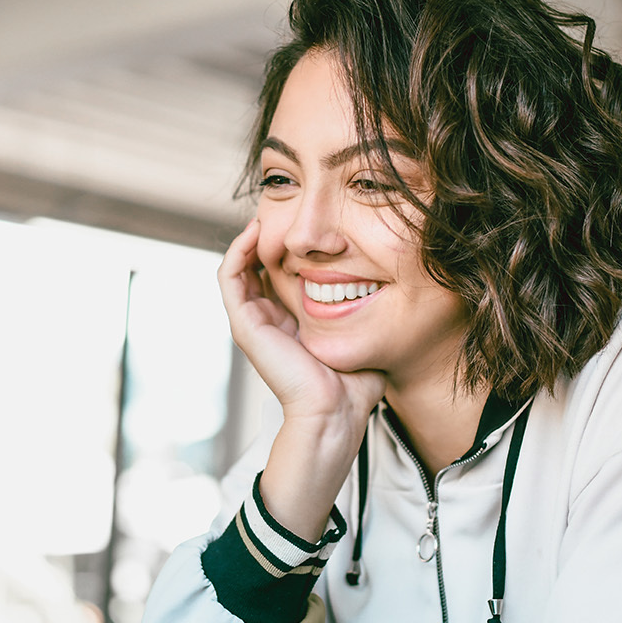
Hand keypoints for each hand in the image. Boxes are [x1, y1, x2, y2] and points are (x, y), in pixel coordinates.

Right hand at [217, 219, 382, 539]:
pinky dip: (238, 250)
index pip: (282, 274)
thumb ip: (367, 308)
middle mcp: (269, 320)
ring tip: (267, 213)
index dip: (292, 245)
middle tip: (287, 208)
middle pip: (259, 266)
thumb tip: (391, 277)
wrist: (336, 413)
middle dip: (271, 235)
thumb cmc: (355, 383)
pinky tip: (256, 231)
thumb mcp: (363, 332)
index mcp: (293, 323)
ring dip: (250, 237)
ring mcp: (254, 322)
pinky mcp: (245, 325)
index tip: (312, 222)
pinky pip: (230, 277)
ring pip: (239, 267)